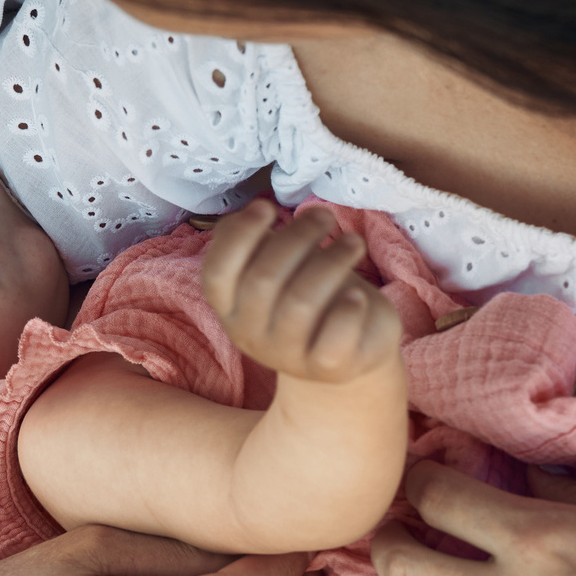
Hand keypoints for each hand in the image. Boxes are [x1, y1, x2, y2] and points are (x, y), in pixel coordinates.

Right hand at [201, 204, 401, 384]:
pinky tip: (359, 296)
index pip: (216, 274)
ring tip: (354, 243)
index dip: (239, 236)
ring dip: (332, 261)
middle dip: (298, 237)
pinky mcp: (327, 367)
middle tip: (325, 216)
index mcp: (230, 307)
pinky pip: (334, 336)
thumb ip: (254, 242)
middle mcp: (250, 335)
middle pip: (263, 279)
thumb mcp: (276, 266)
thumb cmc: (308, 293)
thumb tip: (248, 213)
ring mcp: (287, 356)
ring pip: (301, 302)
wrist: (348, 351)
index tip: (267, 207)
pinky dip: (349, 310)